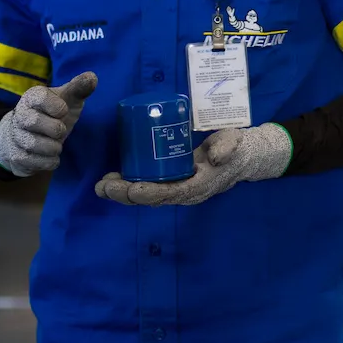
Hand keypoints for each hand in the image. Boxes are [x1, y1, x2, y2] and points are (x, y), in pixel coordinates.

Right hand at [0, 72, 97, 176]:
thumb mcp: (67, 99)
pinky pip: (34, 162)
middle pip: (34, 121)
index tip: (63, 110)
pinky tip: (51, 155)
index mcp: (32, 97)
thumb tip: (92, 76)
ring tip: (57, 144)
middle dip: (55, 128)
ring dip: (53, 147)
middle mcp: (19, 115)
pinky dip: (49, 161)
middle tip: (61, 130)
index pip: (40, 97)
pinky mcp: (16, 156)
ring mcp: (15, 136)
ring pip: (33, 144)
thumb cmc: (52, 113)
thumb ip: (79, 88)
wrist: (27, 135)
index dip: (56, 106)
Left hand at [96, 123, 291, 206]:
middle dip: (126, 195)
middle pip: (152, 198)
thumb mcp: (233, 143)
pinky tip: (113, 179)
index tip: (130, 189)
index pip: (170, 193)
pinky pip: (148, 187)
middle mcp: (184, 192)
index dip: (149, 193)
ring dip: (122, 192)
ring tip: (101, 185)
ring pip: (146, 196)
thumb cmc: (235, 148)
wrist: (240, 156)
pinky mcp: (171, 182)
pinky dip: (128, 185)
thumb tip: (215, 157)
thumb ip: (226, 148)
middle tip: (103, 187)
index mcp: (198, 186)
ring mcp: (177, 189)